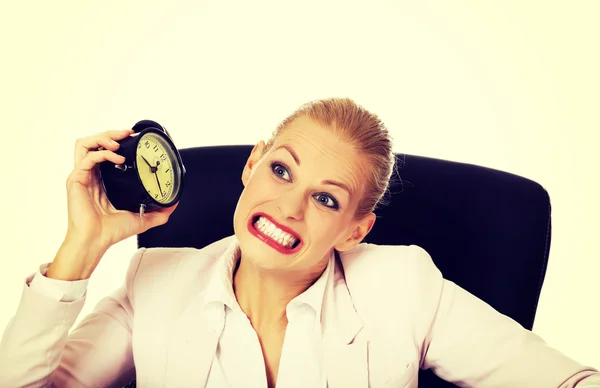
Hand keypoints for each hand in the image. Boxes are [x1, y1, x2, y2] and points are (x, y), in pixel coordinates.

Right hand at [48, 129, 178, 279]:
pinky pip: (87, 158)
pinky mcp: (76, 179)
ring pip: (85, 144)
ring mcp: (82, 175)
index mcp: (102, 179)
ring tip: (118, 144)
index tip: (134, 136)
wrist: (96, 241)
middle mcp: (90, 174)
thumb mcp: (142, 217)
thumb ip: (159, 211)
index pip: (106, 151)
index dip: (118, 140)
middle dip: (111, 133)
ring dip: (103, 138)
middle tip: (128, 133)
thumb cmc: (111, 232)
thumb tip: (174, 203)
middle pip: (95, 142)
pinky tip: (117, 158)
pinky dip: (103, 154)